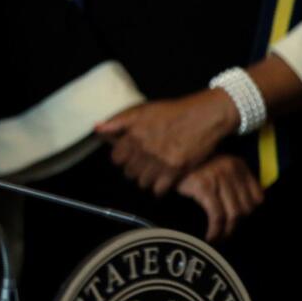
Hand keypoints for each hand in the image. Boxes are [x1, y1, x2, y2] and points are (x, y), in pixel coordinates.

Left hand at [96, 88, 239, 195]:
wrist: (205, 116)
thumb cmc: (173, 111)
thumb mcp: (142, 111)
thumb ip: (118, 121)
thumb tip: (96, 128)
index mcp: (134, 134)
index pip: (116, 158)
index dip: (122, 158)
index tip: (129, 157)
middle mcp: (144, 148)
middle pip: (129, 172)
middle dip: (134, 169)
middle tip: (144, 165)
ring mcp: (160, 160)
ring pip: (142, 182)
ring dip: (146, 180)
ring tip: (153, 173)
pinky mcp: (176, 169)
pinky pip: (158, 189)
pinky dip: (159, 188)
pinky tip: (163, 181)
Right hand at [176, 155, 263, 241]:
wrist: (160, 161)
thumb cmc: (187, 169)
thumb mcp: (214, 169)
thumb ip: (231, 182)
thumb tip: (245, 210)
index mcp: (237, 164)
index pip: (257, 197)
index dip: (249, 215)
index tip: (237, 224)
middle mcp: (231, 168)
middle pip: (246, 208)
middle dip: (237, 226)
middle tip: (225, 235)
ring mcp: (217, 176)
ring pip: (234, 214)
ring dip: (227, 232)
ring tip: (218, 239)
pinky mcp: (203, 186)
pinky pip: (217, 215)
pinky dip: (215, 230)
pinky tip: (210, 238)